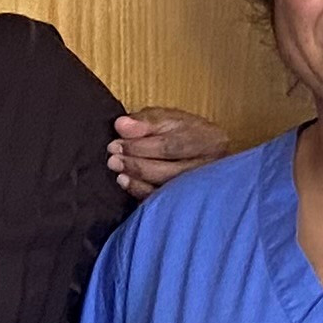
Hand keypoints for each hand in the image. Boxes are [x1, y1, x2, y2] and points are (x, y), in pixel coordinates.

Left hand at [109, 107, 233, 199]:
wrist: (206, 155)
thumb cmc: (186, 135)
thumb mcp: (170, 120)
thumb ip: (147, 121)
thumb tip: (121, 125)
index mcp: (208, 140)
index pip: (171, 146)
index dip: (140, 147)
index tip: (115, 145)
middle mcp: (210, 166)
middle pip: (170, 170)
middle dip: (137, 165)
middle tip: (113, 160)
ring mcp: (201, 188)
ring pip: (168, 190)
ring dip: (138, 182)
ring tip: (119, 174)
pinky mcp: (190, 202)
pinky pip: (165, 203)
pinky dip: (143, 194)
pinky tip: (128, 185)